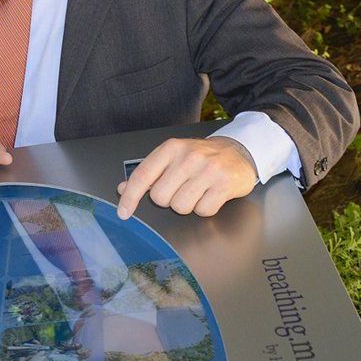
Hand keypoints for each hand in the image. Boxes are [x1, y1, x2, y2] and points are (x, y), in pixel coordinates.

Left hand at [116, 136, 256, 218]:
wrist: (238, 151)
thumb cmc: (201, 156)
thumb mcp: (173, 157)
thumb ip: (149, 173)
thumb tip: (123, 189)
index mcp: (171, 148)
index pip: (143, 175)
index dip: (130, 197)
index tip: (123, 212)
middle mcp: (188, 157)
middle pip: (161, 197)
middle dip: (168, 199)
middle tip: (181, 188)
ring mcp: (208, 170)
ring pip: (181, 207)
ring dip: (187, 205)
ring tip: (197, 190)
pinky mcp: (225, 184)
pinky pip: (203, 210)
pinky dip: (205, 208)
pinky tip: (210, 194)